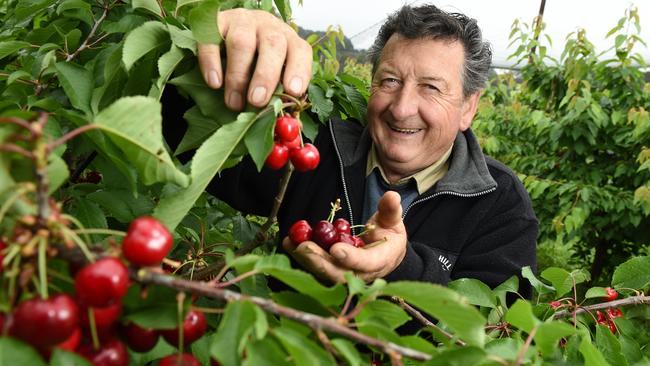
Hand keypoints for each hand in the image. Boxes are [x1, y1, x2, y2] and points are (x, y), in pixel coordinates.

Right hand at [197, 8, 312, 110]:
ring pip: (242, 43)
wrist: (228, 35)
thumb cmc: (257, 64)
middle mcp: (268, 27)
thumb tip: (282, 124)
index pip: (299, 51)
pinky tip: (214, 83)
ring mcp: (242, 22)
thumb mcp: (273, 75)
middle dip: (265, 75)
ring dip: (238, 76)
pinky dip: (212, 63)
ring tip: (234, 103)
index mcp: (288, 40)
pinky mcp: (216, 23)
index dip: (298, 70)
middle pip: (272, 45)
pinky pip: (211, 40)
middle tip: (257, 101)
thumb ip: (278, 94)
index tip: (293, 91)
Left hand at [283, 191, 407, 282]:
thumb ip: (391, 210)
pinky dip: (301, 256)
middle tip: (304, 247)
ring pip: (324, 272)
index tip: (336, 248)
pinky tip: (288, 242)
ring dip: (306, 259)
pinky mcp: (332, 271)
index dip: (351, 258)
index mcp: (382, 261)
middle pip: (339, 273)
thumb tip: (391, 196)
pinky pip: (316, 267)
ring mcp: (346, 275)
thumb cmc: (389, 234)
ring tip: (291, 243)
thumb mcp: (393, 220)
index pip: (366, 263)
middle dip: (320, 261)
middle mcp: (362, 273)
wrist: (385, 251)